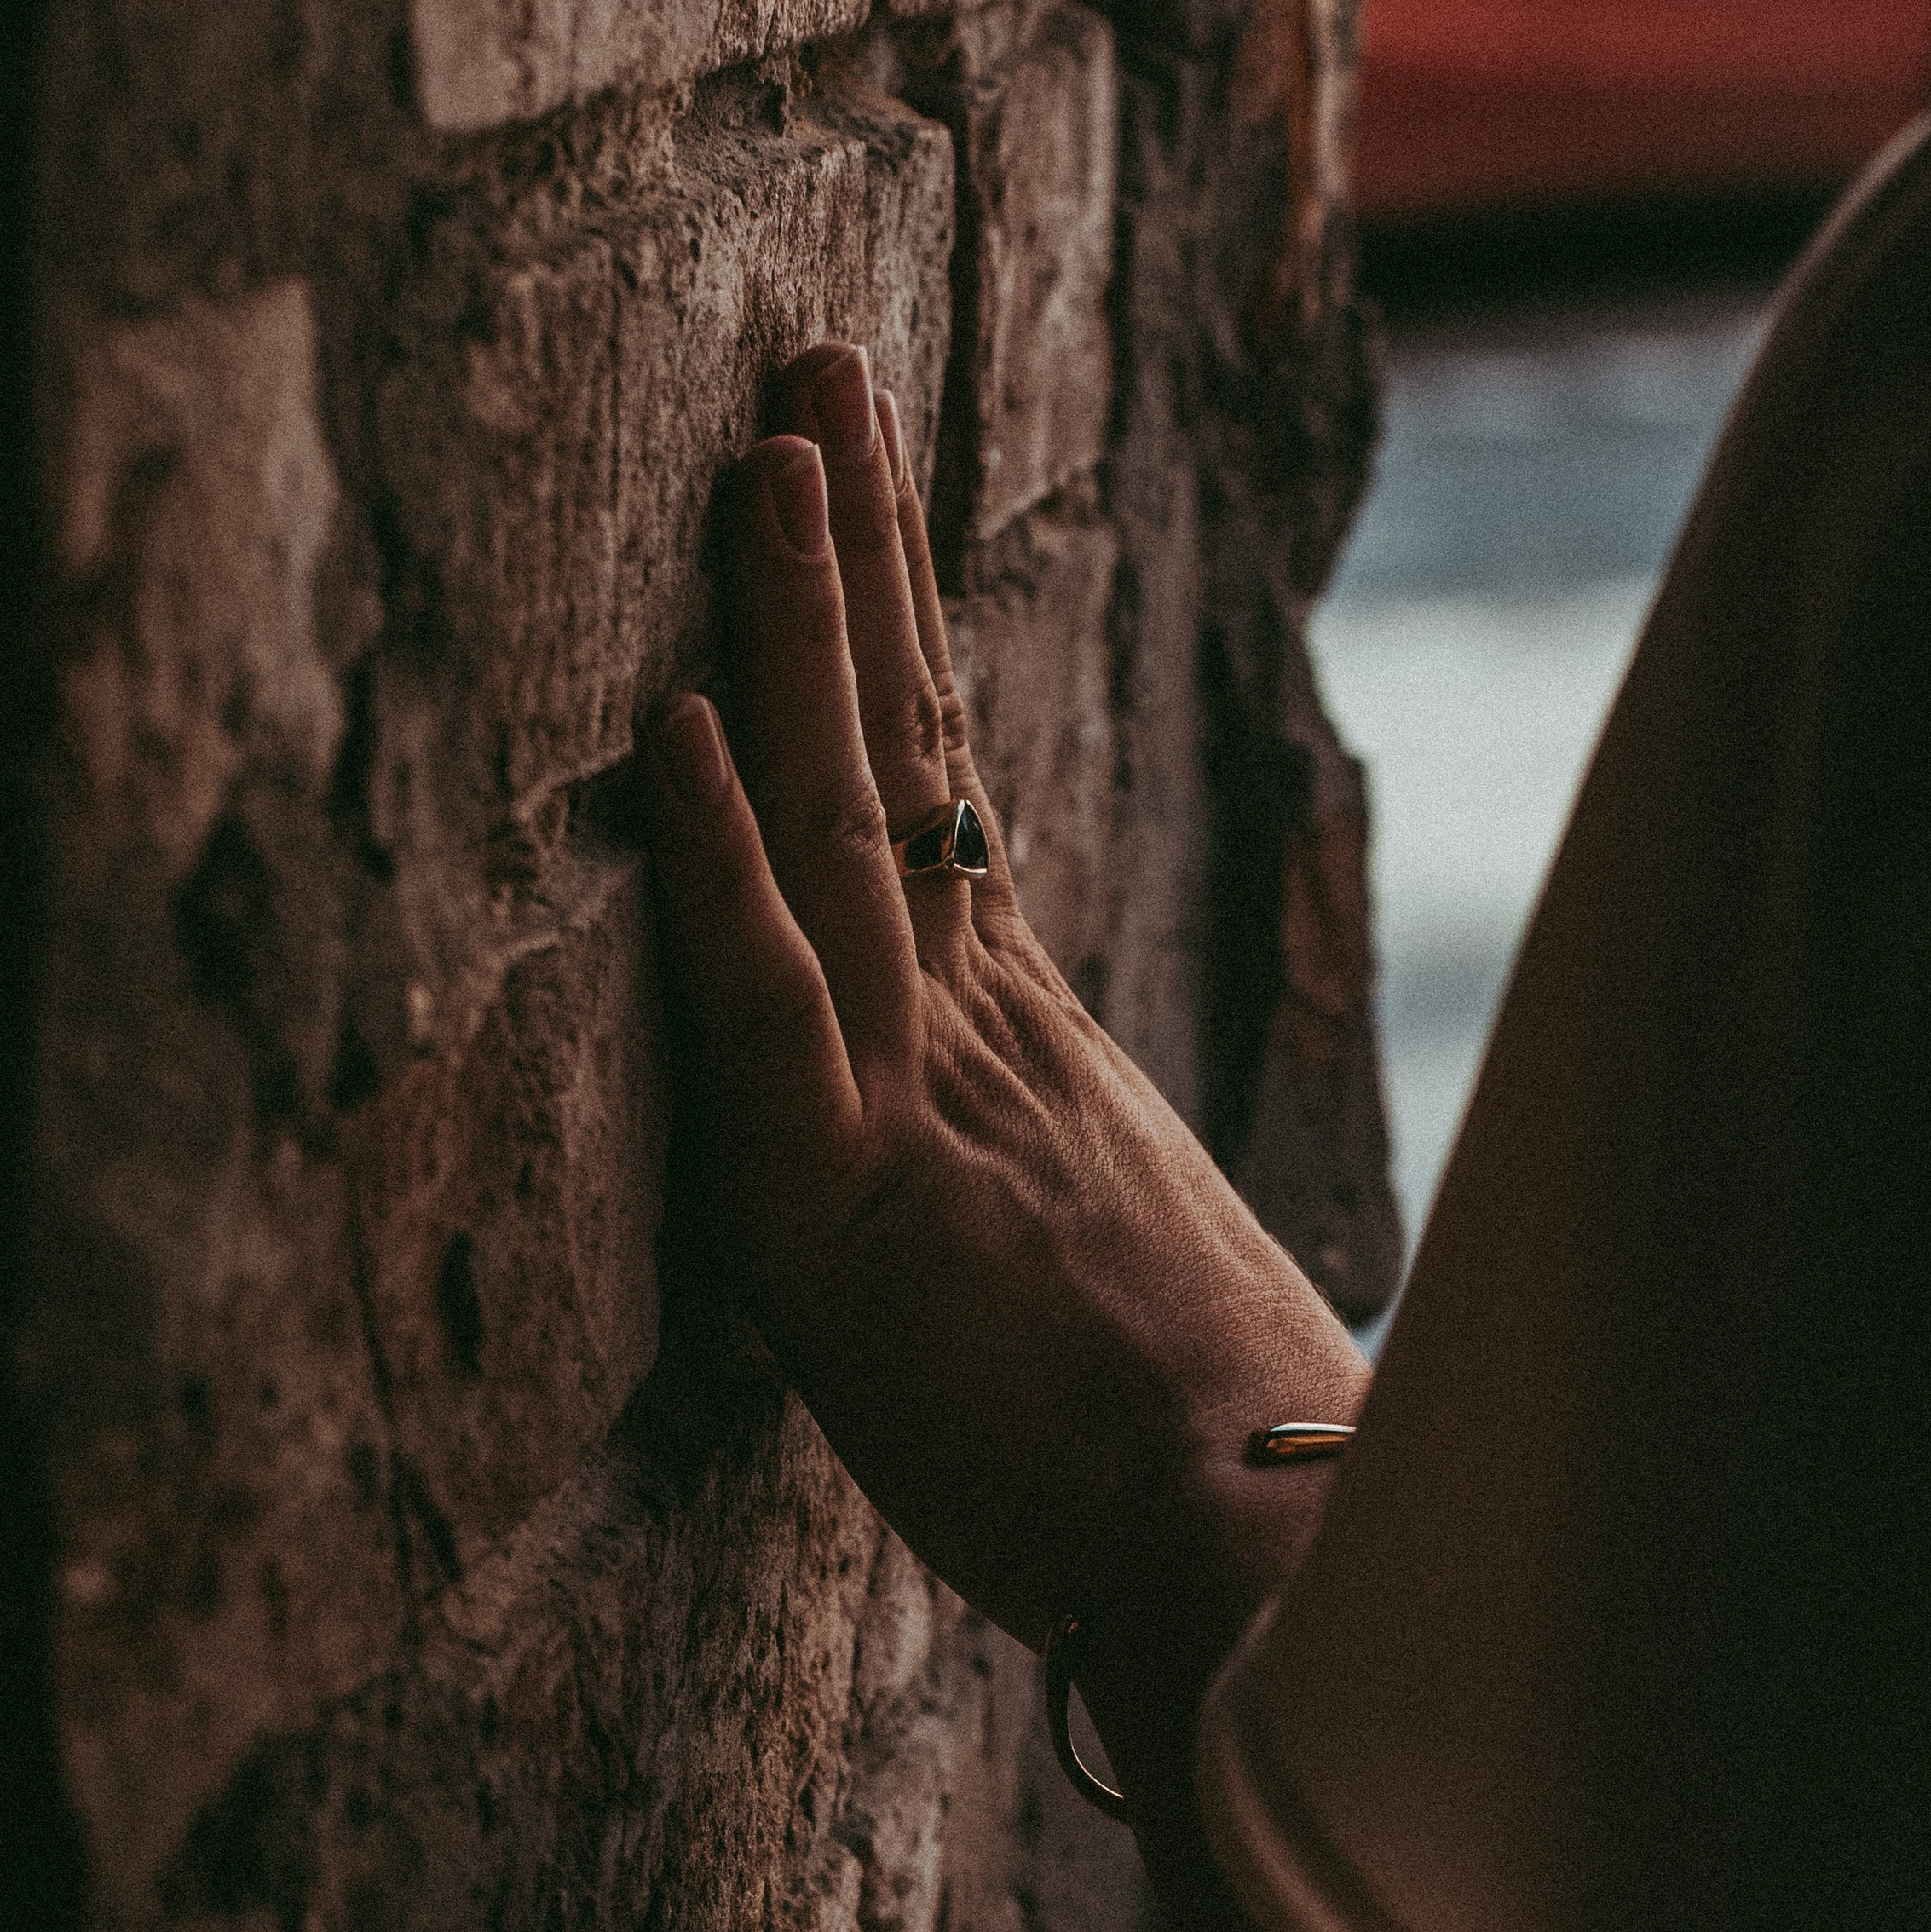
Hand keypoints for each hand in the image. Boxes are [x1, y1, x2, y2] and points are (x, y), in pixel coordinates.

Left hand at [644, 344, 1363, 1795]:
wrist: (1254, 1555)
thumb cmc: (1199, 1463)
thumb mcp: (1107, 1291)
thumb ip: (1050, 1207)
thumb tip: (1050, 1211)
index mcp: (1032, 1058)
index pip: (950, 811)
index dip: (903, 645)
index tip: (871, 497)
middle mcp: (984, 1041)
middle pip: (906, 760)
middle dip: (858, 558)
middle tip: (814, 375)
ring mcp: (924, 1107)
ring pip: (845, 831)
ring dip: (798, 631)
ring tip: (765, 449)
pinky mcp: (851, 1208)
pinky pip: (775, 1008)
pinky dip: (718, 864)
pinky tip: (676, 723)